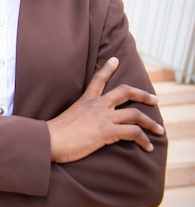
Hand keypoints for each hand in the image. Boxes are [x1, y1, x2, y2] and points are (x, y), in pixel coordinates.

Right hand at [46, 57, 164, 162]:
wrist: (49, 140)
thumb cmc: (53, 133)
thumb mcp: (67, 117)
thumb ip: (78, 116)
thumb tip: (81, 124)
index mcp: (85, 101)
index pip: (98, 79)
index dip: (108, 68)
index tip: (115, 59)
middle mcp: (96, 106)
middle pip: (125, 92)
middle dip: (143, 94)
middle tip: (154, 99)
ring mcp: (103, 117)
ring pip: (136, 114)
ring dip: (151, 123)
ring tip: (159, 130)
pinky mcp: (107, 131)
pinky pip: (133, 132)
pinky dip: (144, 139)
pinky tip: (148, 147)